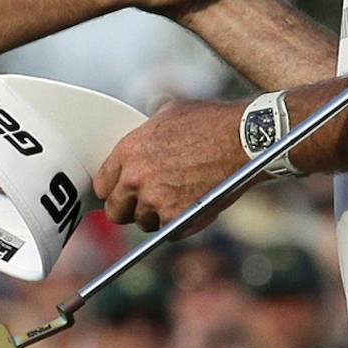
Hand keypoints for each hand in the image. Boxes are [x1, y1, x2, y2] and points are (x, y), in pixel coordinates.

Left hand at [94, 98, 247, 233]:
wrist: (244, 139)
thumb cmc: (210, 122)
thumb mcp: (168, 115)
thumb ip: (147, 134)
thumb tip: (144, 140)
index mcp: (128, 152)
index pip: (102, 185)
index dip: (114, 190)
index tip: (124, 192)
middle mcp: (135, 178)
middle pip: (115, 211)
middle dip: (130, 208)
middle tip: (148, 202)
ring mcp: (155, 200)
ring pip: (144, 223)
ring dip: (158, 216)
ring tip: (180, 198)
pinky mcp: (177, 218)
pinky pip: (168, 232)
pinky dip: (180, 225)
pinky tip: (194, 205)